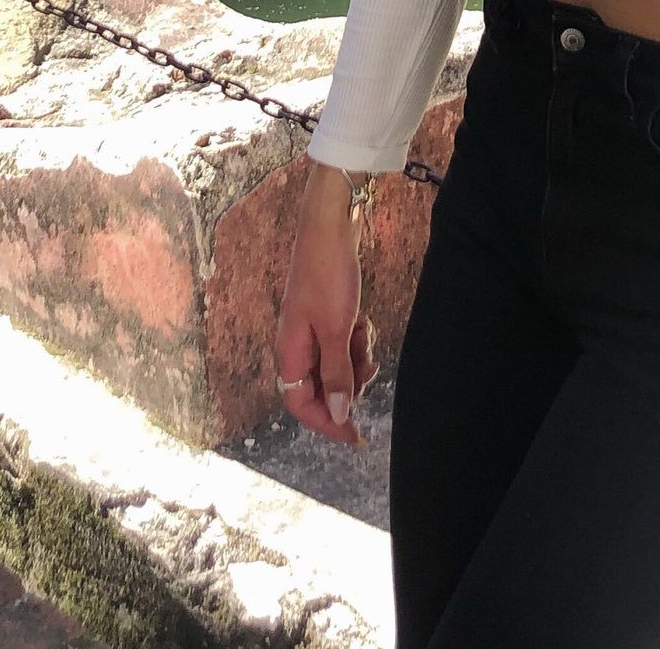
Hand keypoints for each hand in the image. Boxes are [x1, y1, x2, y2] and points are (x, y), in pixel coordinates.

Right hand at [274, 165, 381, 447]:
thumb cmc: (329, 274)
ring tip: (365, 336)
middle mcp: (295, 345)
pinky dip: (355, 339)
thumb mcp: (338, 328)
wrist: (330, 225)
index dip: (327, 423)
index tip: (357, 435)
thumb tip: (339, 413)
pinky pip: (341, 343)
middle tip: (369, 368)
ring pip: (334, 365)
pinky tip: (363, 321)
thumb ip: (337, 373)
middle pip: (320, 387)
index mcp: (289, 352)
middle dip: (347, 384)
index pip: (301, 405)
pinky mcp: (325, 315)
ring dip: (354, 359)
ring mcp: (309, 329)